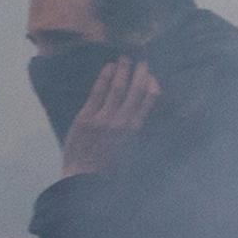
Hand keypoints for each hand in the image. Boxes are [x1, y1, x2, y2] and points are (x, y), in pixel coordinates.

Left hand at [56, 58, 156, 178]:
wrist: (84, 180)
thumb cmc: (111, 170)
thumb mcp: (132, 152)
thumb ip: (137, 132)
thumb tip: (142, 115)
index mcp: (136, 131)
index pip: (148, 101)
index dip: (151, 85)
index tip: (153, 75)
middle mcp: (122, 122)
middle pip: (134, 91)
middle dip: (139, 74)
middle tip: (142, 60)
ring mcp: (103, 119)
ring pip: (116, 89)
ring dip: (122, 71)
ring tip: (125, 58)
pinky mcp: (85, 118)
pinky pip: (96, 94)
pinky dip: (103, 78)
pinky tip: (108, 68)